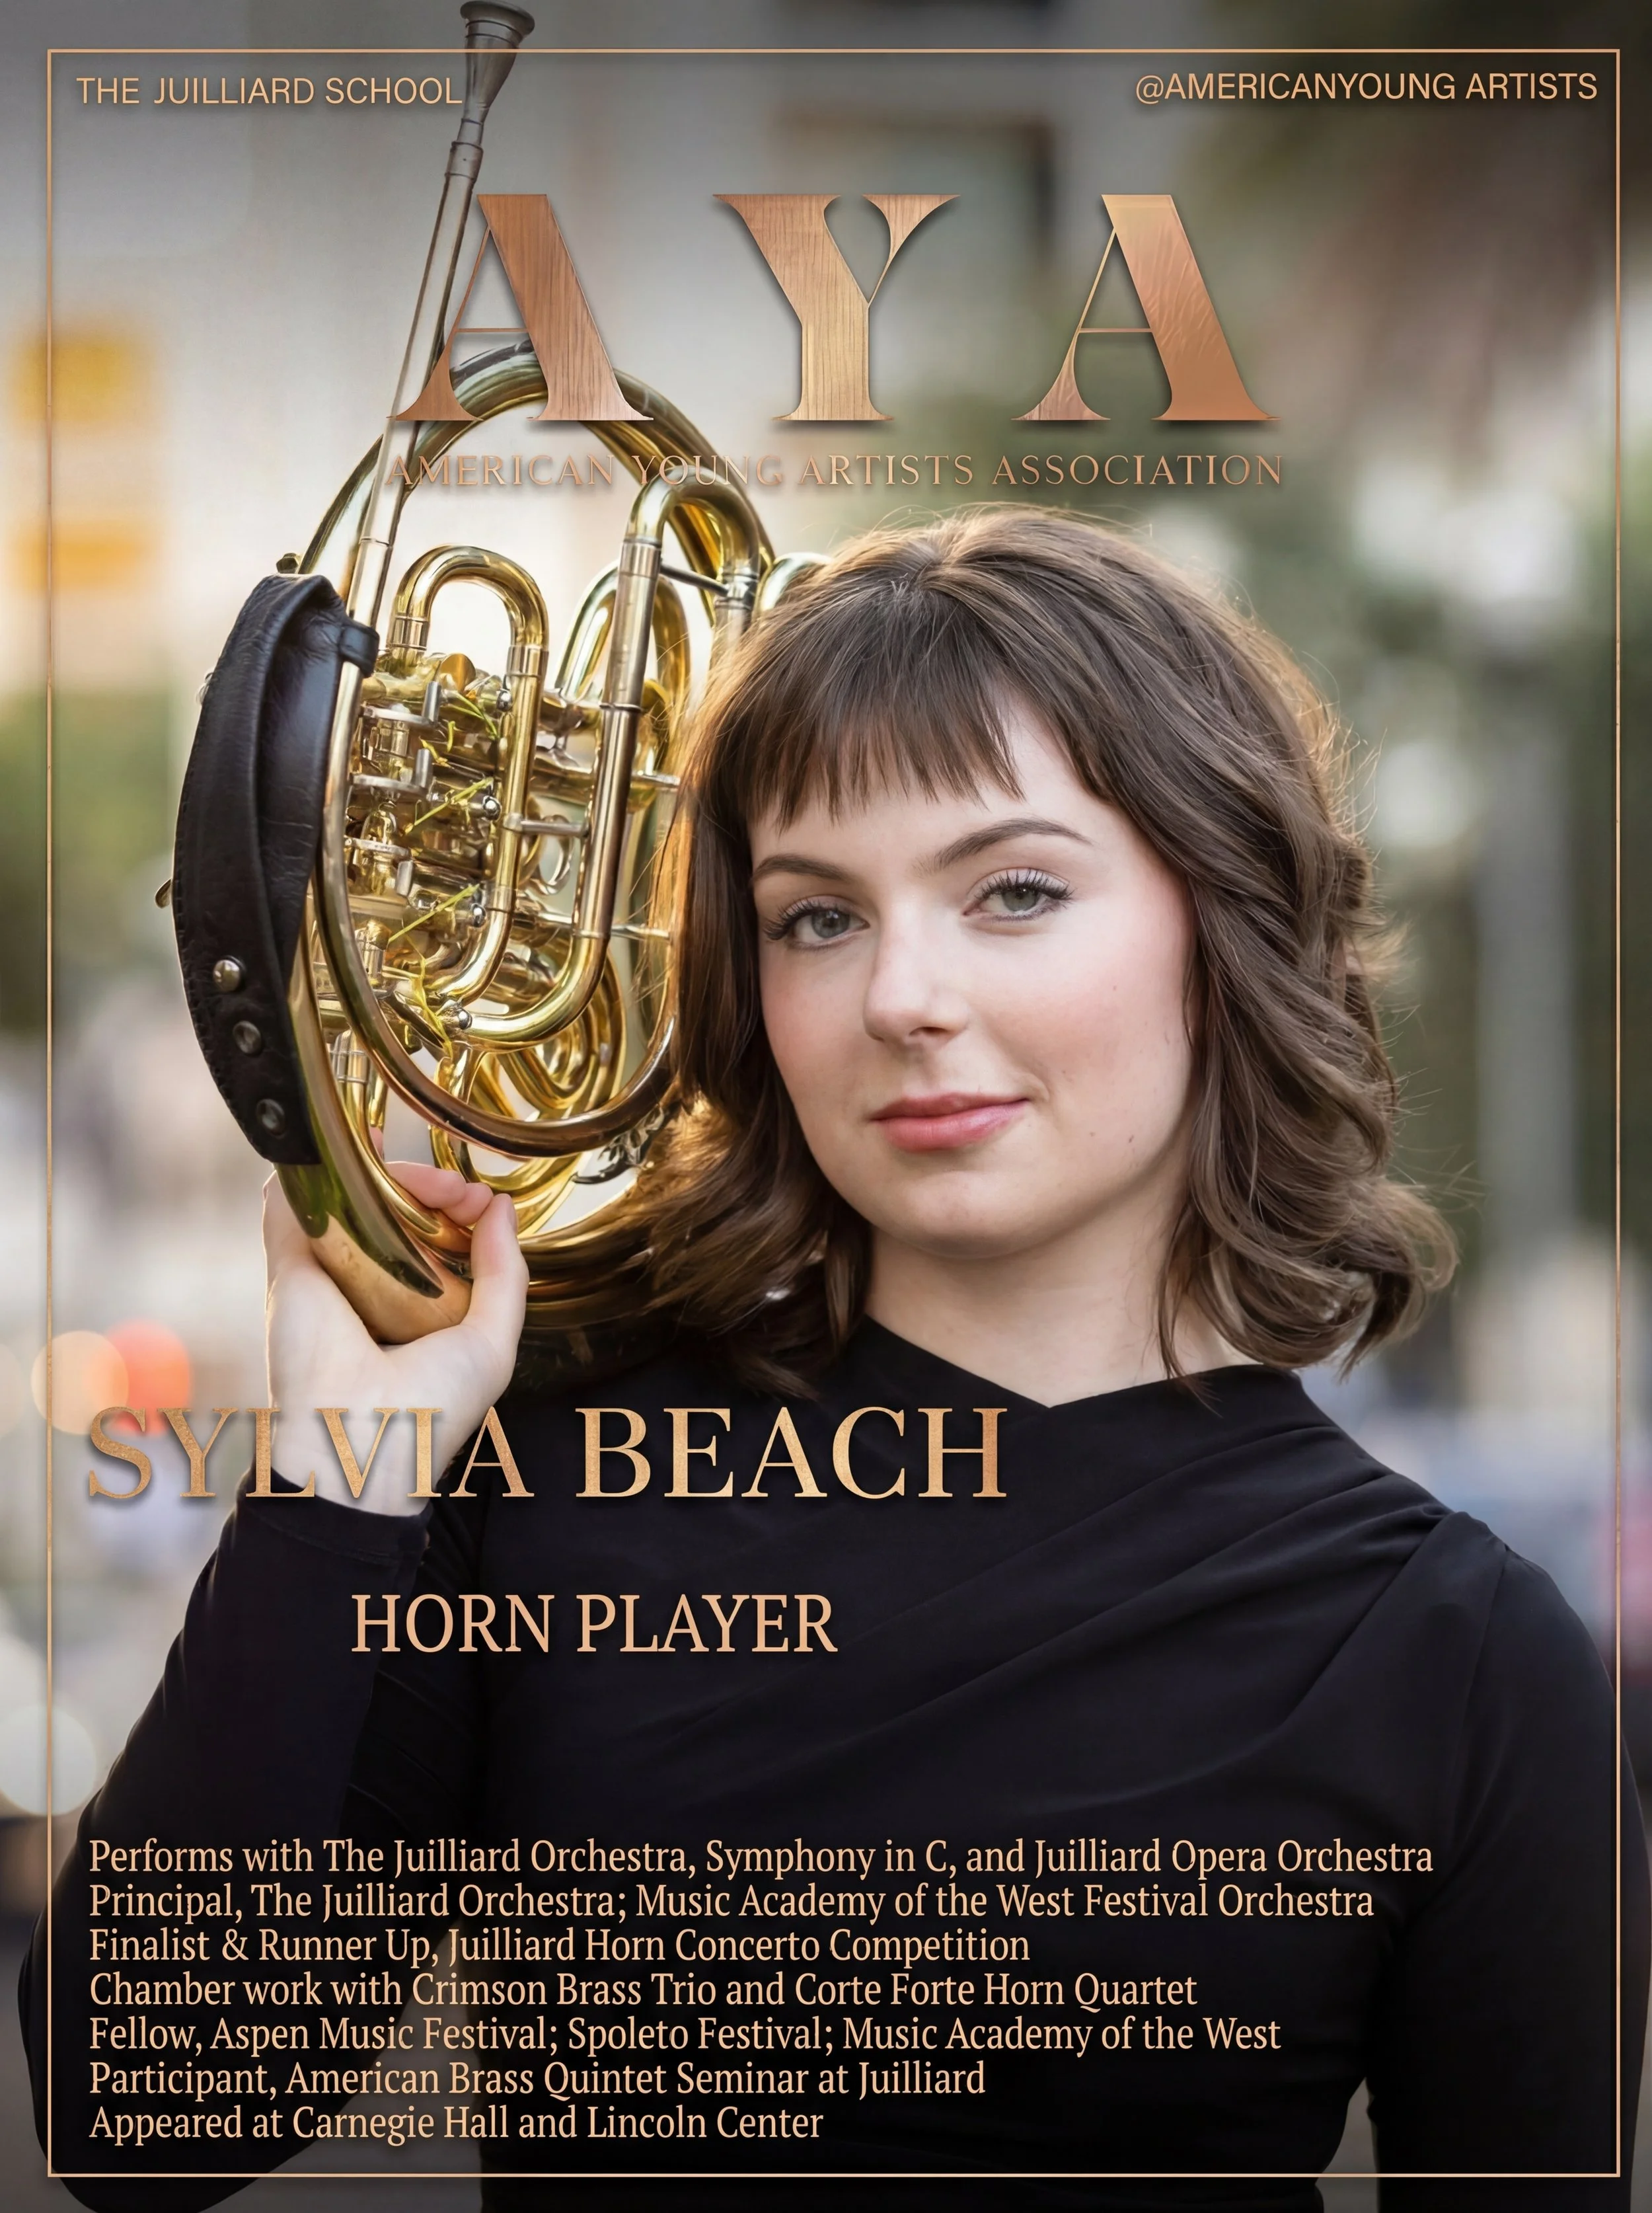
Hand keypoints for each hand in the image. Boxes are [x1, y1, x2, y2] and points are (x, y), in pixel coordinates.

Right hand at [262, 1162, 527, 1513]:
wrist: (363, 1445)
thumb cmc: (432, 1409)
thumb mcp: (491, 1341)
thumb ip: (504, 1274)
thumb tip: (500, 1209)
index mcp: (412, 1309)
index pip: (432, 1237)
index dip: (458, 1207)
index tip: (482, 1202)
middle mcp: (366, 1288)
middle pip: (391, 1212)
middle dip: (428, 1185)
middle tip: (455, 1187)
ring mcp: (324, 1274)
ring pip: (345, 1197)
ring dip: (380, 1169)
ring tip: (416, 1169)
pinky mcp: (289, 1265)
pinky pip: (290, 1201)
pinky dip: (314, 1165)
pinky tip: (349, 1140)